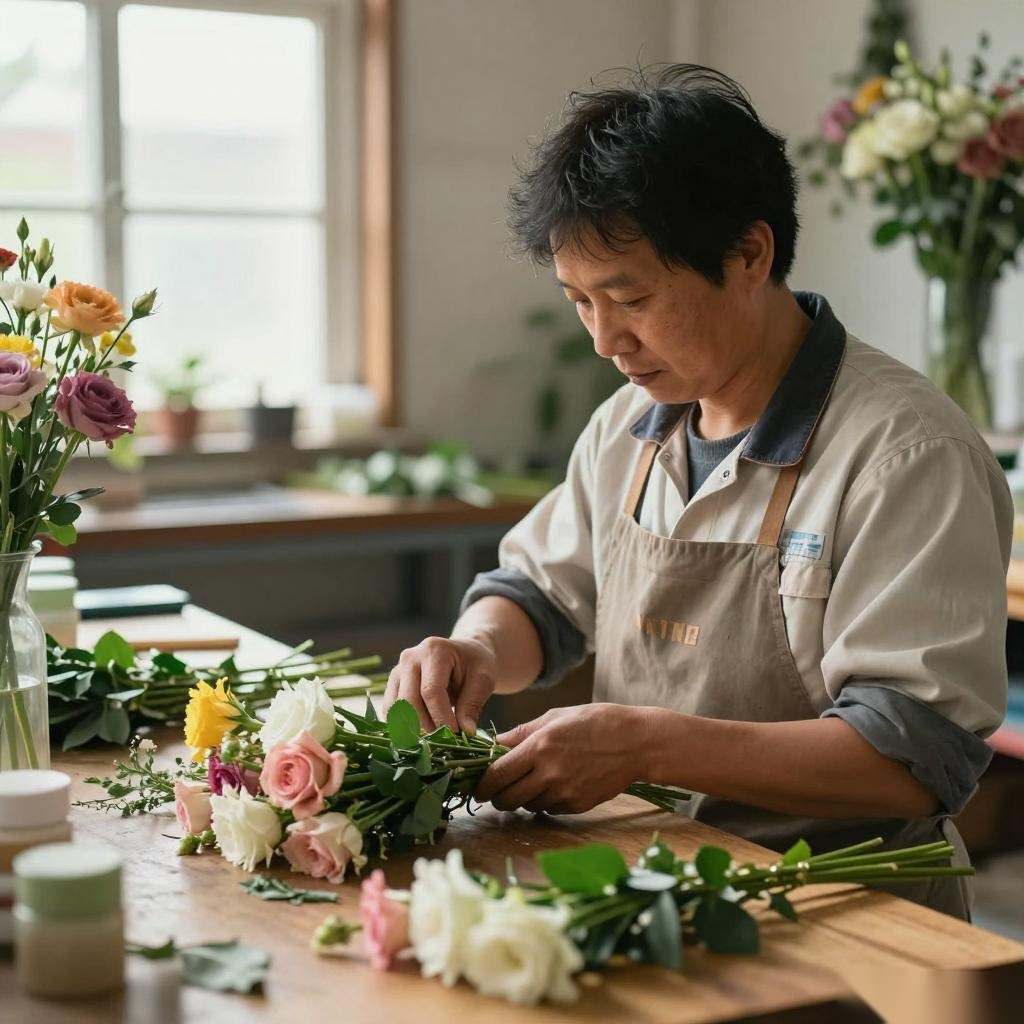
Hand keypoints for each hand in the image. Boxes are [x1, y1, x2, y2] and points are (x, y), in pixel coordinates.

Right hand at [382, 636, 496, 733]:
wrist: (464, 654)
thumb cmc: (475, 664)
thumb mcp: (483, 679)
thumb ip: (472, 704)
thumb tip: (466, 732)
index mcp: (434, 650)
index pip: (431, 690)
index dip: (441, 716)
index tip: (455, 734)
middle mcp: (410, 658)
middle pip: (408, 700)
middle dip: (425, 725)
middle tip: (444, 739)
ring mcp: (397, 671)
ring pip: (395, 708)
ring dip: (412, 728)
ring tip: (434, 737)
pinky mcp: (393, 685)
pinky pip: (391, 710)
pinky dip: (403, 725)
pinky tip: (421, 733)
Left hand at [474, 703, 648, 813]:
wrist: (636, 743)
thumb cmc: (595, 722)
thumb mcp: (555, 717)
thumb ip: (521, 733)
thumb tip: (493, 744)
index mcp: (540, 746)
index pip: (497, 774)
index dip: (482, 784)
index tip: (478, 786)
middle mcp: (549, 773)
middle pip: (507, 798)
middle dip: (497, 797)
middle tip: (498, 790)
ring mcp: (565, 792)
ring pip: (527, 806)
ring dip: (522, 798)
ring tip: (532, 781)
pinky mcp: (578, 805)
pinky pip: (550, 809)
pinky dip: (545, 802)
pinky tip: (555, 785)